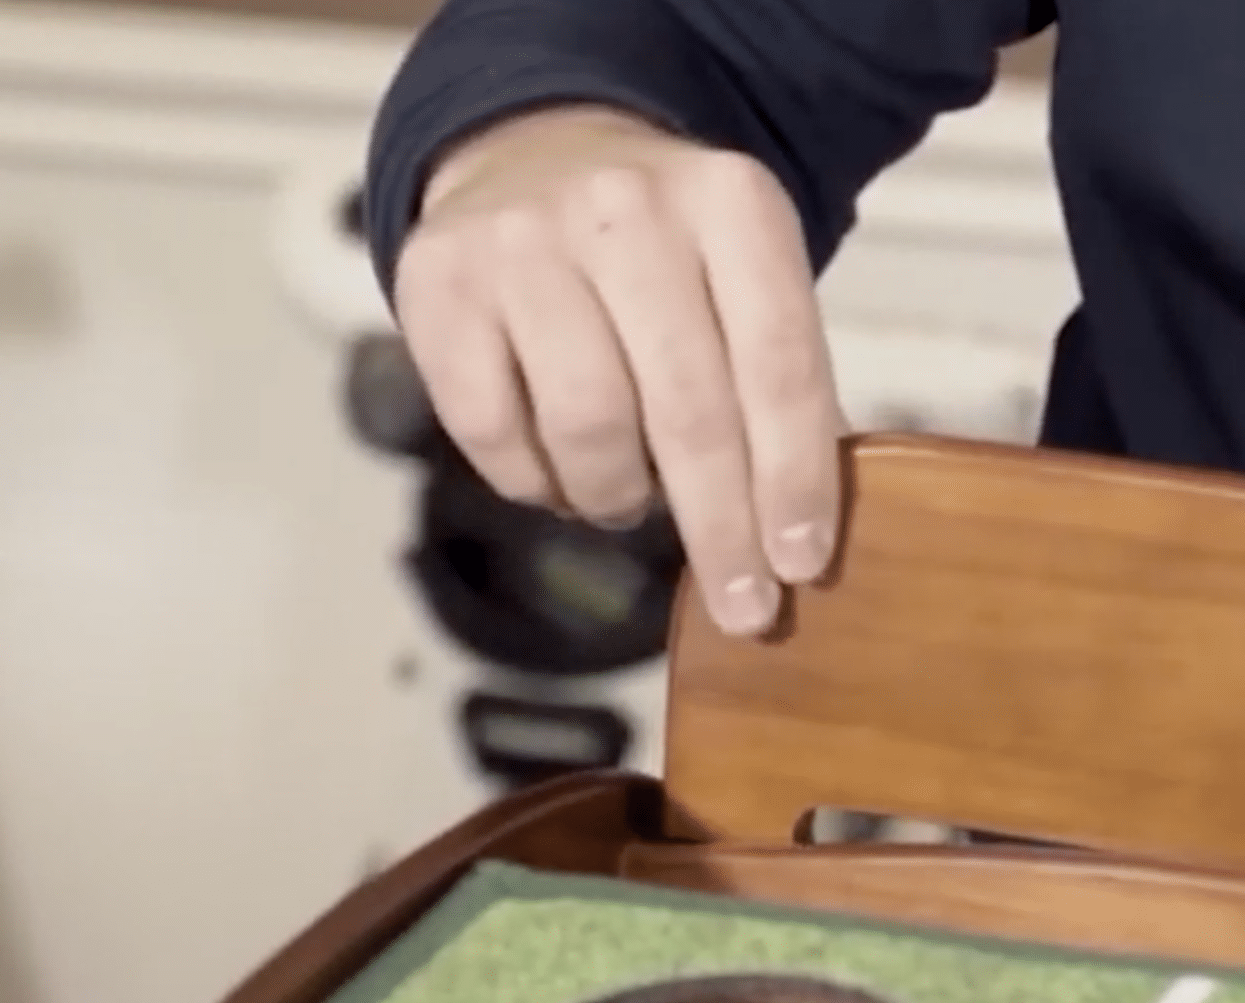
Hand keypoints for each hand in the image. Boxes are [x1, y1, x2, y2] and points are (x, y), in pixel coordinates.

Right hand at [391, 103, 846, 636]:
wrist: (532, 153)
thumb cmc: (661, 253)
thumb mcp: (744, 277)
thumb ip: (781, 381)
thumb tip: (803, 533)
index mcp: (732, 203)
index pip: (779, 364)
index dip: (793, 477)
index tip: (801, 562)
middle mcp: (628, 208)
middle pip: (689, 409)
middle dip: (721, 528)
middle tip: (742, 606)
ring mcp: (525, 240)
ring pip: (590, 426)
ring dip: (619, 496)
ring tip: (630, 502)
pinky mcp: (440, 282)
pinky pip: (496, 430)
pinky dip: (537, 483)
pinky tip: (561, 476)